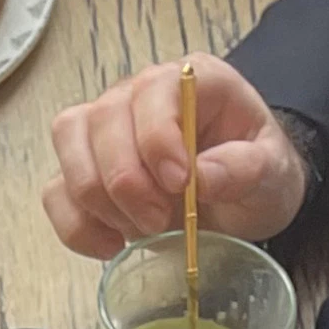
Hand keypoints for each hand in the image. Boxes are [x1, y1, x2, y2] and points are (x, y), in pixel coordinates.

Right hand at [42, 55, 309, 259]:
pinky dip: (77, 226)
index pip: (152, 92)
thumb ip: (245, 169)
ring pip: (68, 144)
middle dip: (125, 180)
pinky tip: (112, 246)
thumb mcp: (272, 172)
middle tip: (159, 221)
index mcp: (189, 82)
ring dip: (96, 200)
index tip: (179, 184)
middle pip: (101, 120)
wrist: (241, 198)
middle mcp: (137, 95)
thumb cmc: (254, 174)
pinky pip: (56, 192)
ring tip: (138, 232)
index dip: (157, 139)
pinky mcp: (84, 171)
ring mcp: (104, 131)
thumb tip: (201, 179)